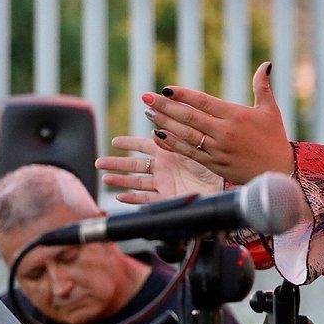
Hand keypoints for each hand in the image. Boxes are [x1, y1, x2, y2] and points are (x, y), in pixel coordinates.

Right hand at [95, 136, 222, 203]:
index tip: (114, 142)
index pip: (144, 145)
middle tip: (99, 162)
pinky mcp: (167, 198)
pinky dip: (132, 198)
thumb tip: (155, 124)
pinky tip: (120, 196)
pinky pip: (145, 199)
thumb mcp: (190, 146)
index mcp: (170, 152)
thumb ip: (172, 137)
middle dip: (117, 163)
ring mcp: (165, 183)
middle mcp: (165, 167)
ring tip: (105, 178)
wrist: (224, 187)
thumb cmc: (212, 163)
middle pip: (135, 164)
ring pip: (136, 182)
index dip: (129, 143)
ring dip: (120, 180)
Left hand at [140, 62, 294, 183]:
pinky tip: (158, 135)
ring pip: (185, 134)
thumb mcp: (271, 110)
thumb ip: (262, 86)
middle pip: (188, 116)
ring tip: (148, 113)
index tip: (165, 89)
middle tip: (145, 97)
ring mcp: (217, 149)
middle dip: (164, 106)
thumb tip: (265, 64)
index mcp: (236, 115)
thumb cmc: (275, 139)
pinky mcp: (214, 164)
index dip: (182, 94)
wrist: (279, 171)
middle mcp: (224, 132)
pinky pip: (188, 152)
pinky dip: (172, 144)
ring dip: (164, 123)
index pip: (203, 101)